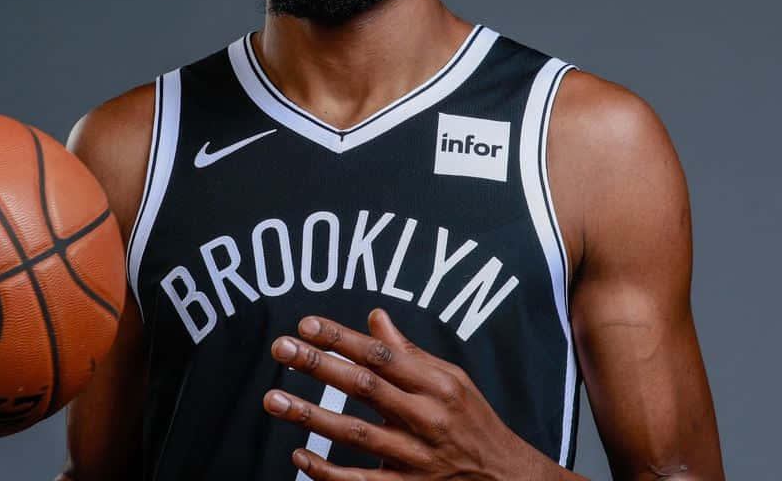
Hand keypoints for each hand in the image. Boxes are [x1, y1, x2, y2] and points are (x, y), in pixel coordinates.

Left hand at [263, 309, 560, 479]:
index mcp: (436, 384)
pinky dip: (328, 471)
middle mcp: (427, 417)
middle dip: (319, 365)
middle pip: (365, 386)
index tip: (305, 324)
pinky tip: (300, 456)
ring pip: (356, 434)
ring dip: (311, 416)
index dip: (342, 338)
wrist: (507, 479)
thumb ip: (408, 352)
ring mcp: (417, 457)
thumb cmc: (472, 421)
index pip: (381, 354)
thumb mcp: (451, 379)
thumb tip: (375, 317)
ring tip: (274, 399)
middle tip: (280, 348)